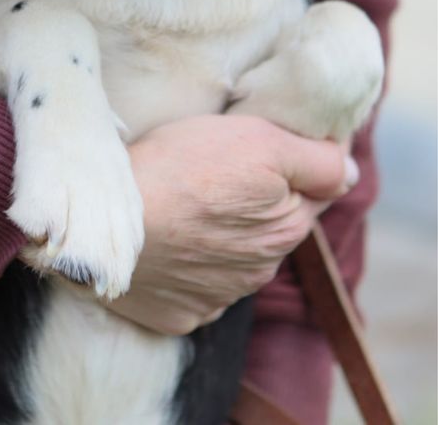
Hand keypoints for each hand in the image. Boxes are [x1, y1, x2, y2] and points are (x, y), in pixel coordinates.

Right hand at [107, 114, 356, 334]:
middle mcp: (259, 271)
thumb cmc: (179, 169)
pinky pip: (192, 284)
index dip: (292, 162)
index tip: (261, 143)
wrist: (105, 221)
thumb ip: (315, 160)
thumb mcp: (257, 140)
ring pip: (233, 255)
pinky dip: (186, 262)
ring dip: (221, 231)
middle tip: (215, 166)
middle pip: (271, 224)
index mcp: (286, 228)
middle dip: (256, 198)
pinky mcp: (176, 313)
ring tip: (185, 200)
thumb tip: (348, 172)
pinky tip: (167, 237)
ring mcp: (216, 298)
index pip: (311, 189)